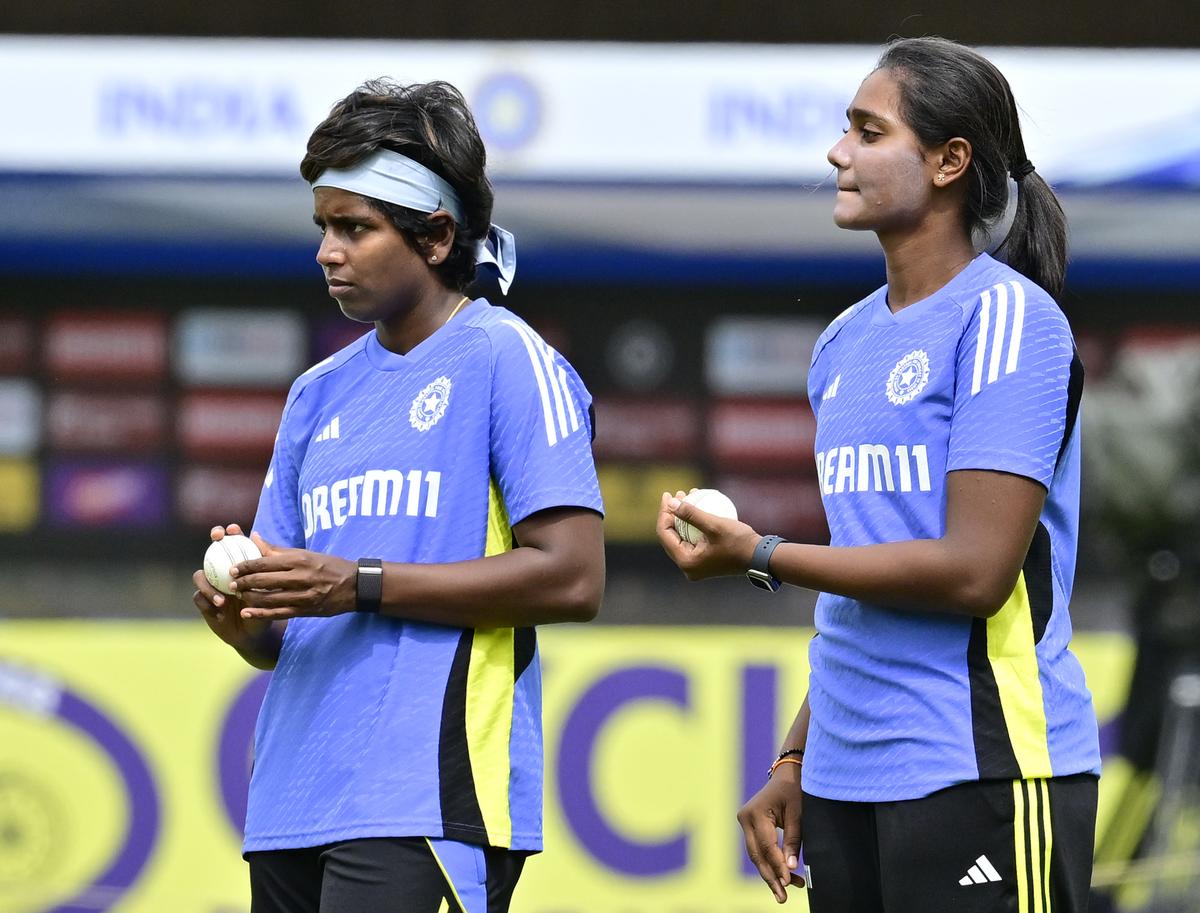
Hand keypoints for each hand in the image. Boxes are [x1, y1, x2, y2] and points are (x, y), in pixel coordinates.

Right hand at [193, 524, 270, 648]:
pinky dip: (208, 603)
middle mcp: (222, 573)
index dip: (231, 533)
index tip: (233, 529)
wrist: (255, 633)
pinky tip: (219, 613)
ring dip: (209, 585)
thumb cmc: (264, 608)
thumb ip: (262, 563)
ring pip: (200, 576)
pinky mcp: (204, 602)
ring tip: (223, 600)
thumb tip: (256, 535)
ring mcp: (211, 586)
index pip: (233, 544)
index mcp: (239, 567)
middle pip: (212, 552)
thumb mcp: (268, 587)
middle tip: (217, 538)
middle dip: (214, 541)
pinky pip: (199, 598)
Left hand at [229, 532, 357, 619]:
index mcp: (301, 560)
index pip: (266, 562)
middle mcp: (302, 577)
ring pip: (269, 598)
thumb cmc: (330, 566)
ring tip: (238, 595)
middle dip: (244, 582)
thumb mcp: (307, 554)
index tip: (233, 567)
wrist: (356, 586)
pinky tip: (247, 612)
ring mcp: (304, 596)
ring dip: (250, 597)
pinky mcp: (306, 610)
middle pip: (264, 581)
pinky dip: (261, 614)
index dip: (246, 566)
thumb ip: (278, 550)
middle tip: (231, 582)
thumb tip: (254, 538)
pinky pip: (279, 613)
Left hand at [656, 490, 759, 580]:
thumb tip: (670, 503)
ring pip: (682, 537)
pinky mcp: (705, 561)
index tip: (668, 495)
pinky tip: (699, 507)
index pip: (665, 534)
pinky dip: (694, 524)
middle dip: (672, 513)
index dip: (664, 512)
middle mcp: (688, 567)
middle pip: (671, 536)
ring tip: (687, 497)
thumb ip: (690, 514)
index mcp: (686, 562)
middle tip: (677, 494)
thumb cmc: (739, 542)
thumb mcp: (714, 525)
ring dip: (683, 517)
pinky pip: (693, 539)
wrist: (761, 558)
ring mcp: (696, 565)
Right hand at [737, 766, 804, 902]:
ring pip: (756, 855)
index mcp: (755, 812)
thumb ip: (793, 840)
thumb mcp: (798, 814)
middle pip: (757, 854)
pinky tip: (782, 878)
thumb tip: (790, 868)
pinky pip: (758, 849)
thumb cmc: (794, 791)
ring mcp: (745, 823)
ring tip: (785, 892)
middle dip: (771, 876)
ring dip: (771, 873)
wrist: (786, 775)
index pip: (767, 845)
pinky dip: (770, 863)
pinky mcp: (749, 827)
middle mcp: (745, 818)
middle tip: (783, 897)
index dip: (777, 865)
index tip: (789, 881)